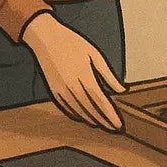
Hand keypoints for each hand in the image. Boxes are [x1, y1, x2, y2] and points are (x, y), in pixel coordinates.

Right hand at [22, 13, 126, 130]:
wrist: (45, 37)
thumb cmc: (71, 42)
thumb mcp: (94, 54)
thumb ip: (108, 74)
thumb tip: (120, 90)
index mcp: (84, 75)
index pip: (100, 100)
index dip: (110, 114)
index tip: (118, 124)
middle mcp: (72, 85)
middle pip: (90, 109)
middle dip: (103, 120)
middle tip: (112, 128)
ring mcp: (61, 88)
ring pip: (77, 110)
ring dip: (90, 119)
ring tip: (100, 125)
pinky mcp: (53, 89)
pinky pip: (65, 107)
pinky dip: (75, 114)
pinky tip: (82, 117)